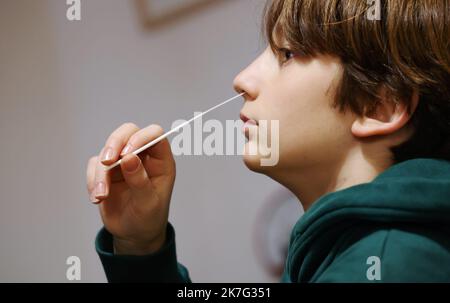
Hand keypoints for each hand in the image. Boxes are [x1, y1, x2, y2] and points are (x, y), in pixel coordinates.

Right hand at [86, 123, 175, 254]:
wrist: (133, 234)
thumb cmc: (148, 218)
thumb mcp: (148, 203)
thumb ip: (140, 181)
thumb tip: (129, 158)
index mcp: (161, 160)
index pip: (154, 134)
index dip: (141, 137)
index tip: (126, 153)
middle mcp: (143, 156)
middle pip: (128, 132)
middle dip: (114, 144)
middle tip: (106, 163)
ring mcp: (124, 162)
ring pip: (107, 150)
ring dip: (100, 172)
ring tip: (101, 195)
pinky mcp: (107, 171)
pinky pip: (94, 166)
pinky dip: (92, 180)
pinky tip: (97, 198)